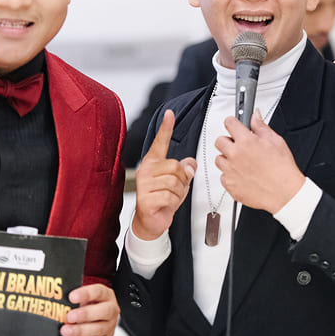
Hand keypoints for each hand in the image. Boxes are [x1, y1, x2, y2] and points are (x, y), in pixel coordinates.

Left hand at [61, 283, 119, 335]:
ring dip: (80, 331)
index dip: (85, 294)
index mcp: (106, 295)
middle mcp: (111, 310)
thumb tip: (58, 298)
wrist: (95, 320)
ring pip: (99, 329)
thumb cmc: (87, 306)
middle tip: (69, 317)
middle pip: (104, 311)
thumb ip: (72, 298)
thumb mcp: (82, 298)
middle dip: (85, 314)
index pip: (98, 292)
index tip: (71, 297)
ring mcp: (110, 326)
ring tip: (65, 331)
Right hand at [132, 110, 196, 239]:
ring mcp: (144, 184)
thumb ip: (185, 169)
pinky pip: (170, 195)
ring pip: (174, 182)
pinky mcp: (146, 198)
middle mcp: (147, 170)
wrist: (151, 221)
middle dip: (182, 180)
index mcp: (154, 162)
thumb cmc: (163, 199)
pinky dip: (173, 202)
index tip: (170, 114)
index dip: (166, 128)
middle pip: (176, 166)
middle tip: (174, 189)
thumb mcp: (179, 182)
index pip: (160, 142)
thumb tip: (190, 163)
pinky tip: (165, 204)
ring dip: (178, 193)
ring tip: (169, 197)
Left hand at [216, 111, 304, 213]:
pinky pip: (223, 176)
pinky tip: (243, 175)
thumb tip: (255, 116)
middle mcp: (235, 155)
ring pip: (219, 159)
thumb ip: (261, 126)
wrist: (285, 193)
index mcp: (246, 142)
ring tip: (242, 163)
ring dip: (227, 159)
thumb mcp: (275, 141)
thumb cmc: (283, 169)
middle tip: (240, 146)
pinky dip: (230, 175)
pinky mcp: (229, 185)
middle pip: (220, 141)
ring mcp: (230, 171)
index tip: (235, 126)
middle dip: (229, 141)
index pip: (229, 123)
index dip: (234, 123)